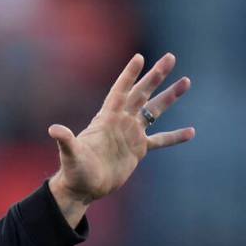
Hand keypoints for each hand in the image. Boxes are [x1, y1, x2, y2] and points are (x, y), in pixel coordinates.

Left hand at [48, 53, 194, 225]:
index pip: (119, 92)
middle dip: (155, 76)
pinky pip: (160, 140)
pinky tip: (191, 132)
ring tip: (186, 82)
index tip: (139, 57)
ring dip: (169, 97)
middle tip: (170, 57)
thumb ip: (66, 140)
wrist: (83, 188)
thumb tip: (53, 129)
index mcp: (106, 119)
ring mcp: (131, 135)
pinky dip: (174, 137)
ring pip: (154, 111)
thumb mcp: (70, 155)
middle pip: (141, 94)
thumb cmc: (75, 171)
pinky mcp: (138, 150)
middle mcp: (120, 122)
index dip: (128, 76)